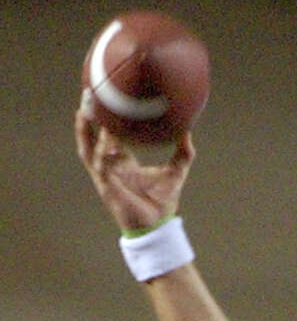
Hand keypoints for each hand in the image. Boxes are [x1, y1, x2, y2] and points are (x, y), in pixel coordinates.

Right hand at [75, 102, 193, 232]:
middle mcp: (110, 166)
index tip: (107, 97)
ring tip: (84, 110)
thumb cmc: (163, 201)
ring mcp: (105, 176)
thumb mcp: (175, 171)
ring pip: (89, 148)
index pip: (109, 135)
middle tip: (88, 93)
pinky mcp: (106, 186)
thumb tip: (188, 130)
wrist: (157, 226)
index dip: (106, 118)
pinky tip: (106, 139)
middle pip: (91, 136)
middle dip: (87, 117)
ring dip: (85, 130)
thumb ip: (183, 152)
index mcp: (123, 162)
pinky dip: (102, 151)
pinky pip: (101, 165)